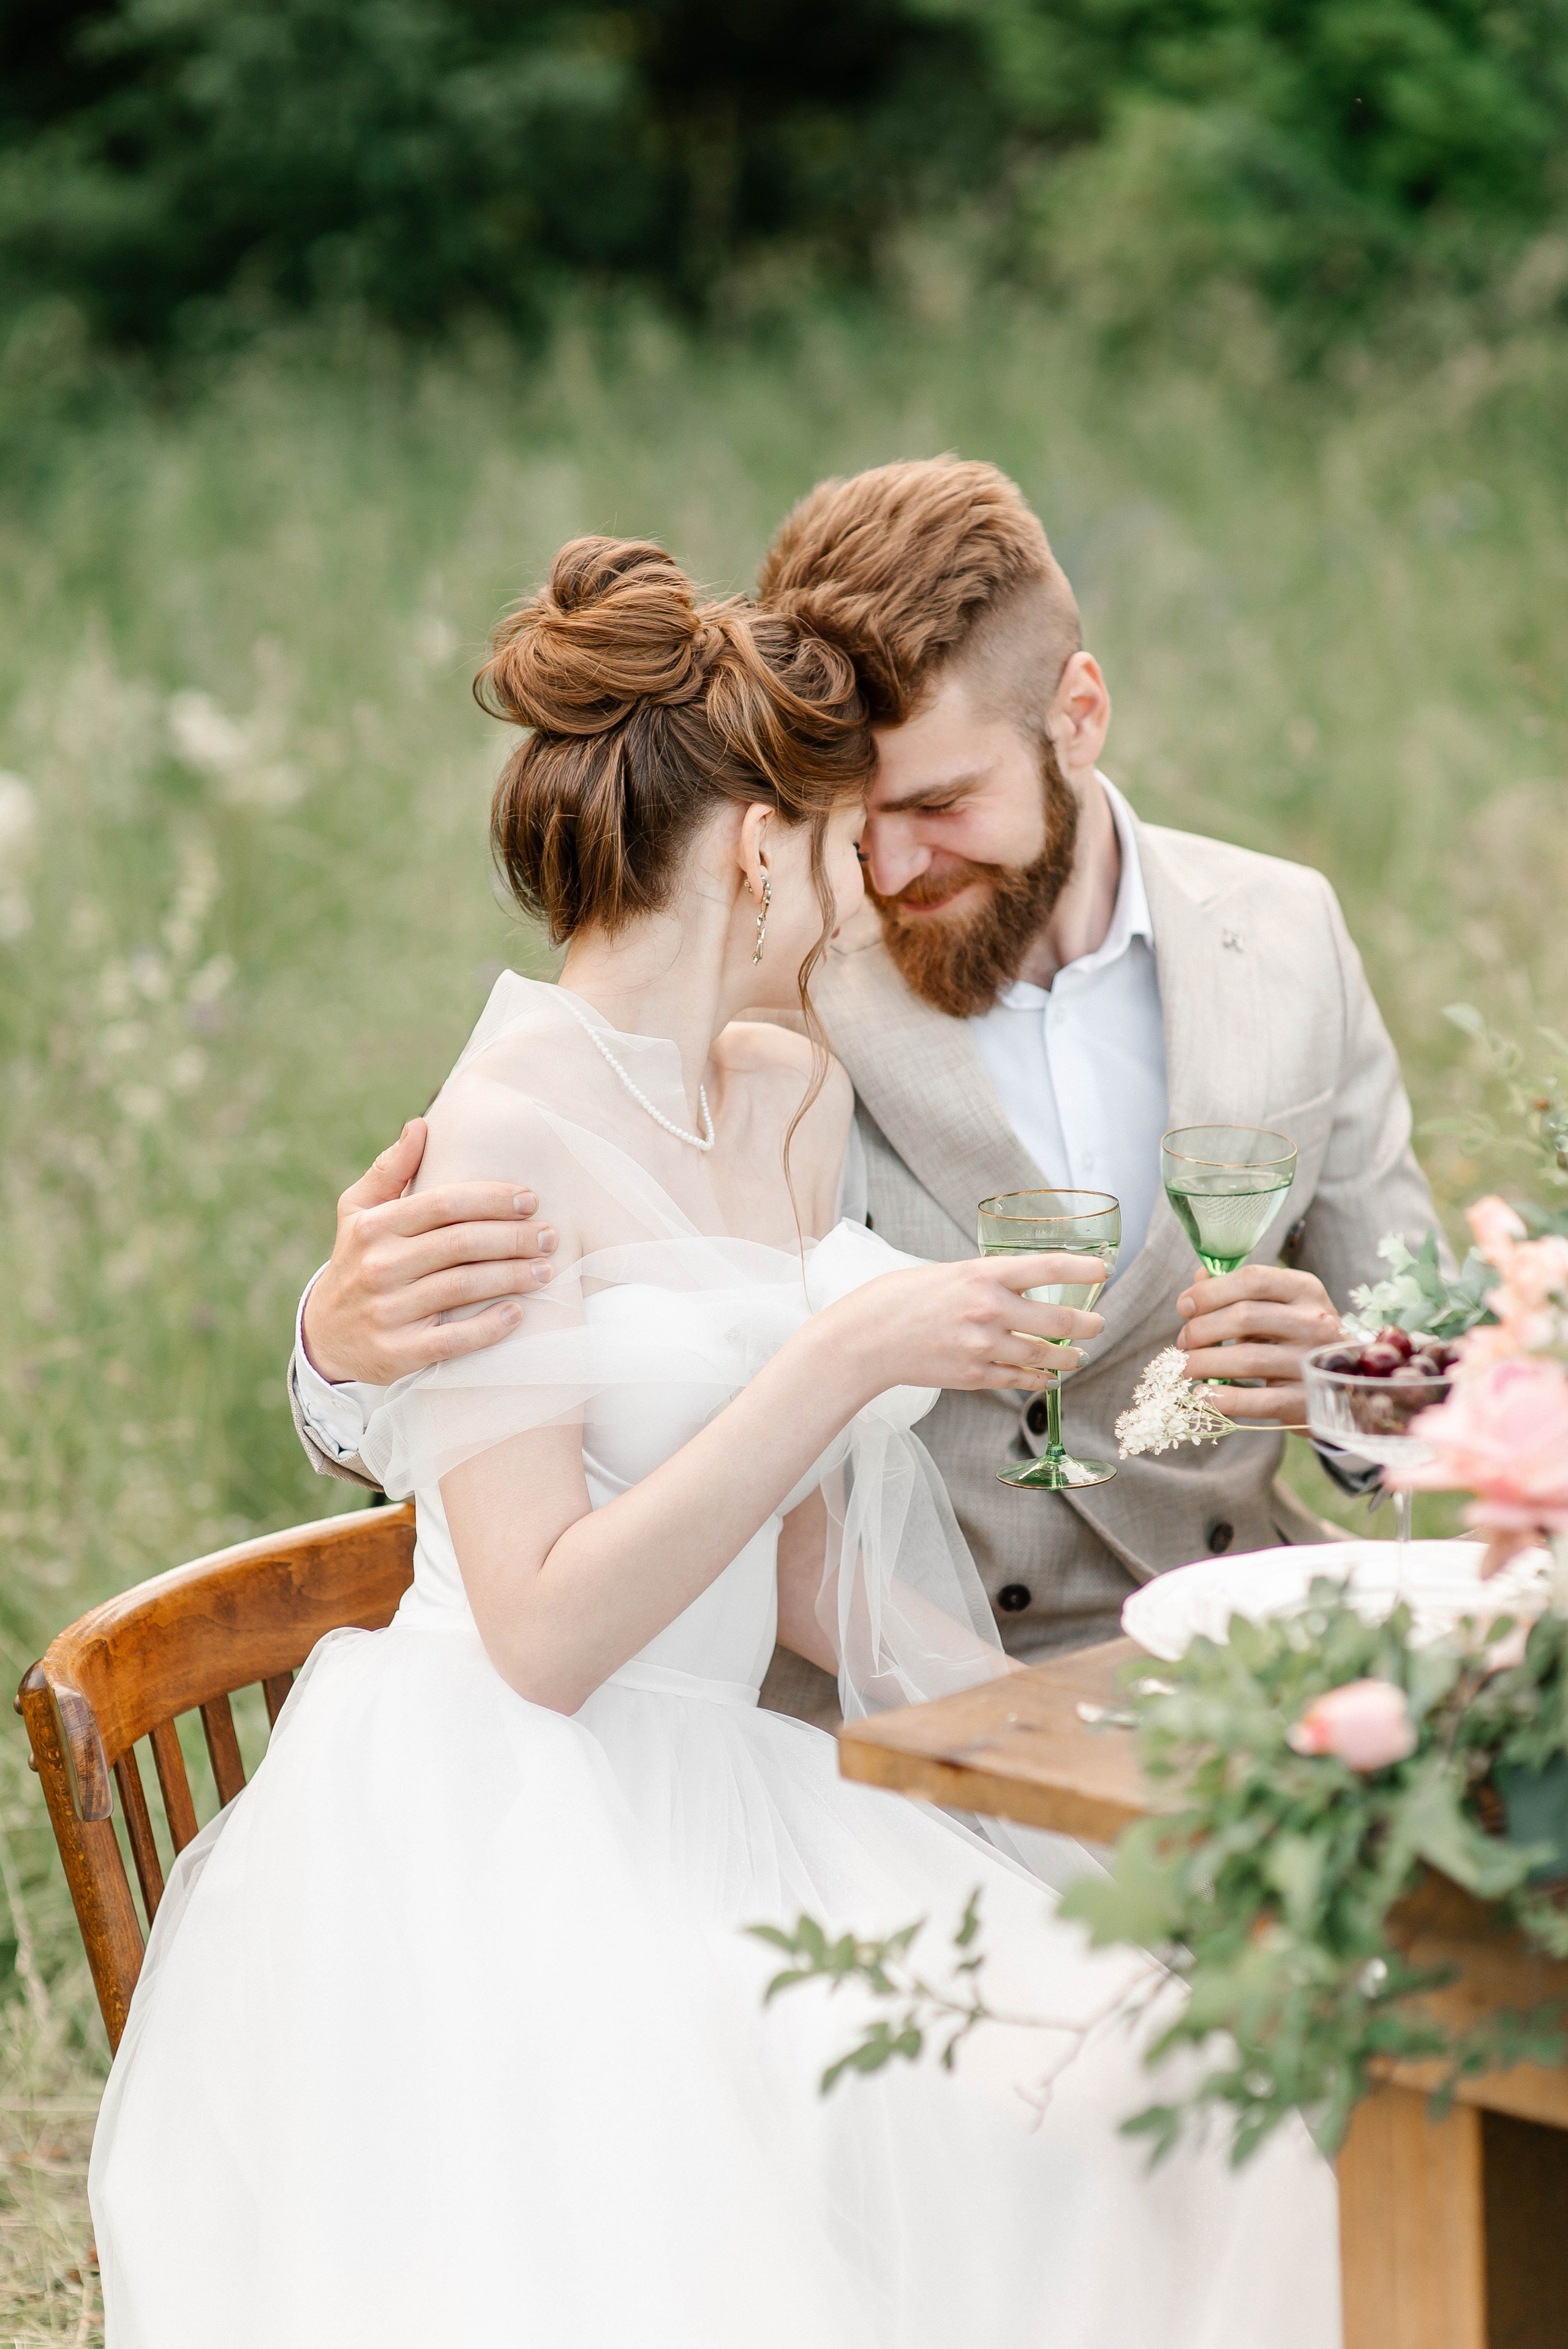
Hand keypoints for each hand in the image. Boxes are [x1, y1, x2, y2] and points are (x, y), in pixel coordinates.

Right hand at [300, 1120, 557, 1384]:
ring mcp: (387, 1312)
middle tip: (550, 1236)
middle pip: (461, 1244)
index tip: (531, 1200)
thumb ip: (391, 1170)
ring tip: (546, 1270)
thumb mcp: (358, 1212)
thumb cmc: (357, 1260)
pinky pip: (453, 1339)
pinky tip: (518, 1313)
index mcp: (374, 1227)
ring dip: (512, 1277)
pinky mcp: (398, 1353)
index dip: (492, 1199)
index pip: (443, 1203)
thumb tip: (421, 1125)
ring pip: (463, 1288)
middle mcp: (379, 1266)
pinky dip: (489, 1327)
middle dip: (513, 1237)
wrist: (325, 1336)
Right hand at [825, 1253, 1104, 1400]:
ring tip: (1077, 1357)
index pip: (1048, 1267)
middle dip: (1086, 1324)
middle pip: (1058, 1319)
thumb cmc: (899, 1299)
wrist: (865, 1339)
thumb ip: (984, 1281)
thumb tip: (1016, 1288)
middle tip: (1097, 1324)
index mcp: (982, 1274)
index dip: (1083, 1269)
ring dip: (1068, 1357)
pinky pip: (1019, 1380)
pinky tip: (1047, 1379)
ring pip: (1044, 1356)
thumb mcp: (946, 1274)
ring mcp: (983, 1346)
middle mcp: (988, 1309)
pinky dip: (1039, 1381)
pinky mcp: (974, 1376)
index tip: (1104, 1271)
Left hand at [1175, 1264, 1339, 1423]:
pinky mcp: (1305, 1401)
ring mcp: (1312, 1363)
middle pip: (1244, 1316)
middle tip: (1182, 1343)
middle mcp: (1315, 1323)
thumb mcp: (1279, 1306)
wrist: (1343, 1385)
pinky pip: (1255, 1400)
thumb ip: (1240, 1290)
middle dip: (1200, 1330)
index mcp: (1306, 1290)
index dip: (1210, 1292)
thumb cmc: (1298, 1337)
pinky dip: (1221, 1398)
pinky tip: (1200, 1395)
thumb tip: (1199, 1278)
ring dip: (1202, 1364)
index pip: (1252, 1280)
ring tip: (1183, 1368)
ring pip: (1245, 1359)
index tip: (1183, 1307)